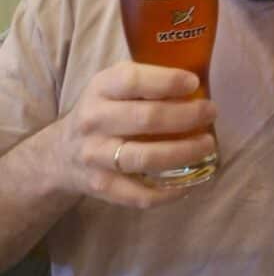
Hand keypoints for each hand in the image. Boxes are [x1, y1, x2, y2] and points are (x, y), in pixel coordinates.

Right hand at [49, 61, 217, 207]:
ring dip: (184, 152)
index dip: (167, 80)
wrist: (60, 154)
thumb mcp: (112, 87)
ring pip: (146, 158)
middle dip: (187, 116)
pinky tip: (189, 183)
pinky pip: (139, 195)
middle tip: (211, 112)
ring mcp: (96, 156)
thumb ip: (145, 82)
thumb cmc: (103, 112)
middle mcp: (94, 121)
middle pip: (146, 119)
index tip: (194, 83)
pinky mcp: (101, 187)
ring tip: (207, 144)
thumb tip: (197, 84)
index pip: (132, 80)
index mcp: (100, 89)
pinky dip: (168, 192)